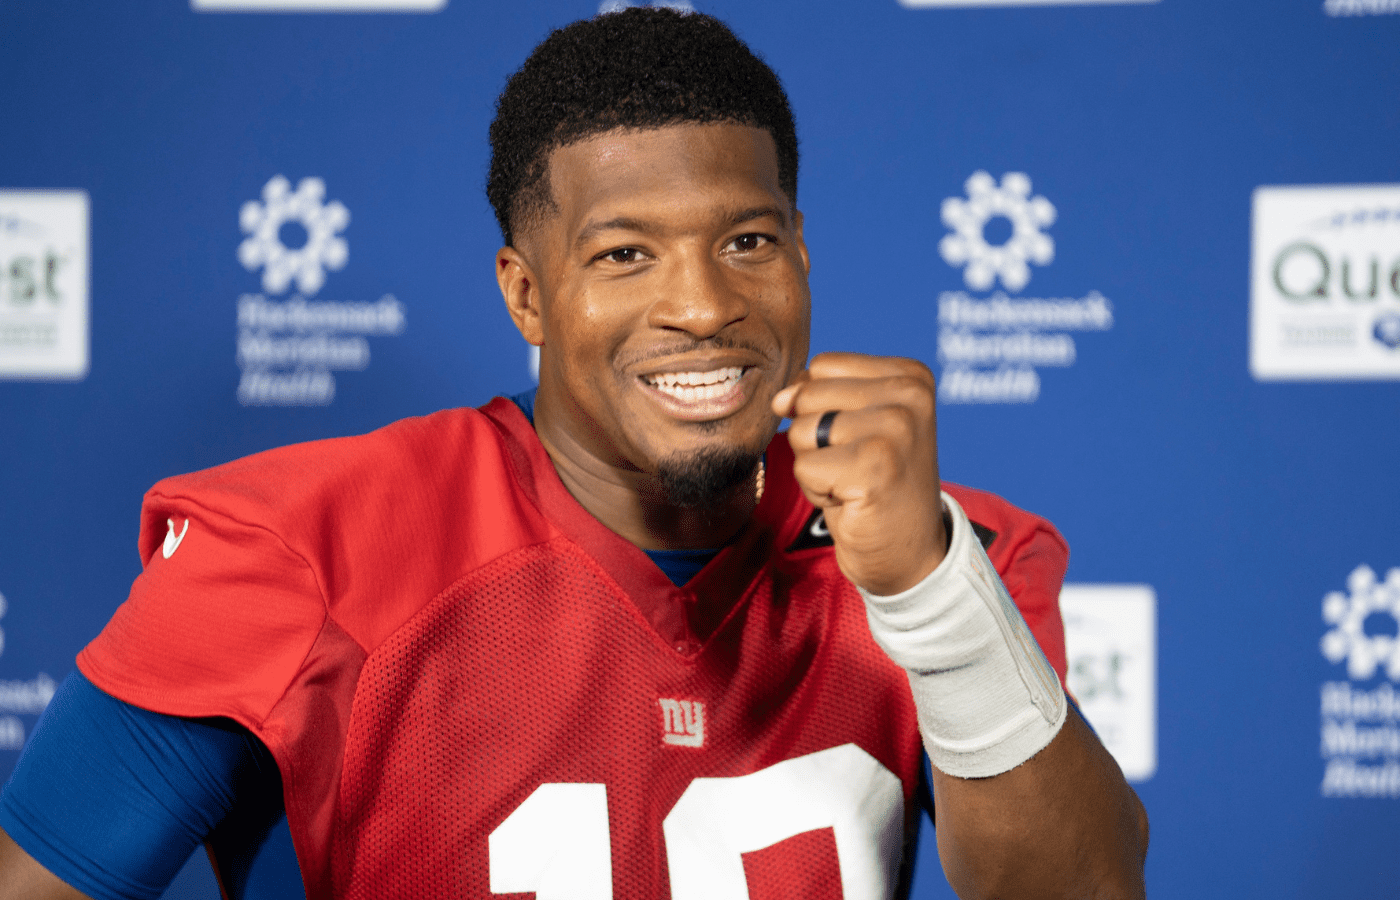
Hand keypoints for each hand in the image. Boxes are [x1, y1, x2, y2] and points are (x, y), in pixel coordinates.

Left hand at [771, 352, 946, 594]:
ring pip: (801, 431)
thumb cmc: (878, 484)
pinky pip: (803, 467)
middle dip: (815, 437)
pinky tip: (852, 501)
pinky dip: (816, 491)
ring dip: (814, 465)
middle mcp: (910, 396)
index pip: (822, 366)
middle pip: (809, 396)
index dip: (823, 407)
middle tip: (856, 466)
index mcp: (910, 376)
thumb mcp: (855, 423)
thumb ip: (818, 394)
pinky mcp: (874, 469)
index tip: (861, 439)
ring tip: (853, 482)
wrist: (910, 553)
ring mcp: (895, 430)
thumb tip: (780, 398)